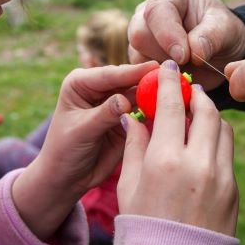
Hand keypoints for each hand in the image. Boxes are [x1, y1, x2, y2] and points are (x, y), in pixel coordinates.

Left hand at [12, 61, 158, 238]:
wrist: (68, 177)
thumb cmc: (65, 151)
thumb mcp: (81, 131)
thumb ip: (103, 114)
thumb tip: (124, 100)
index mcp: (81, 83)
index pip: (109, 75)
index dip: (132, 72)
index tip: (155, 68)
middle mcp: (100, 88)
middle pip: (129, 80)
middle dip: (149, 80)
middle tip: (174, 77)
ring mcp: (115, 102)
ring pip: (140, 94)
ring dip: (156, 94)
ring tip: (180, 90)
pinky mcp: (128, 117)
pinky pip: (145, 110)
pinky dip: (157, 109)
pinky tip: (175, 107)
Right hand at [118, 60, 238, 235]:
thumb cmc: (143, 226)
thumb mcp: (130, 184)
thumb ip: (135, 145)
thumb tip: (135, 117)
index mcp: (165, 161)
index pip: (172, 106)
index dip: (169, 82)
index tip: (169, 68)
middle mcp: (198, 164)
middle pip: (206, 111)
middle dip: (197, 95)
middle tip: (188, 90)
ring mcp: (221, 177)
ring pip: (223, 129)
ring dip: (210, 116)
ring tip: (196, 117)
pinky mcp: (234, 190)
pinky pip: (227, 153)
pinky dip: (216, 141)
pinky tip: (202, 147)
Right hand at [129, 0, 244, 90]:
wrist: (219, 51)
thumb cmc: (222, 31)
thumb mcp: (226, 29)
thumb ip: (211, 36)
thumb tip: (194, 51)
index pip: (156, 11)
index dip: (168, 35)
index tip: (184, 56)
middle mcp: (145, 12)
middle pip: (140, 36)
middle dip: (165, 55)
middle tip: (190, 64)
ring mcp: (140, 36)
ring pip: (138, 58)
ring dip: (163, 70)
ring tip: (188, 70)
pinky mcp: (139, 59)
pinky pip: (139, 75)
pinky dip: (158, 81)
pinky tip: (178, 78)